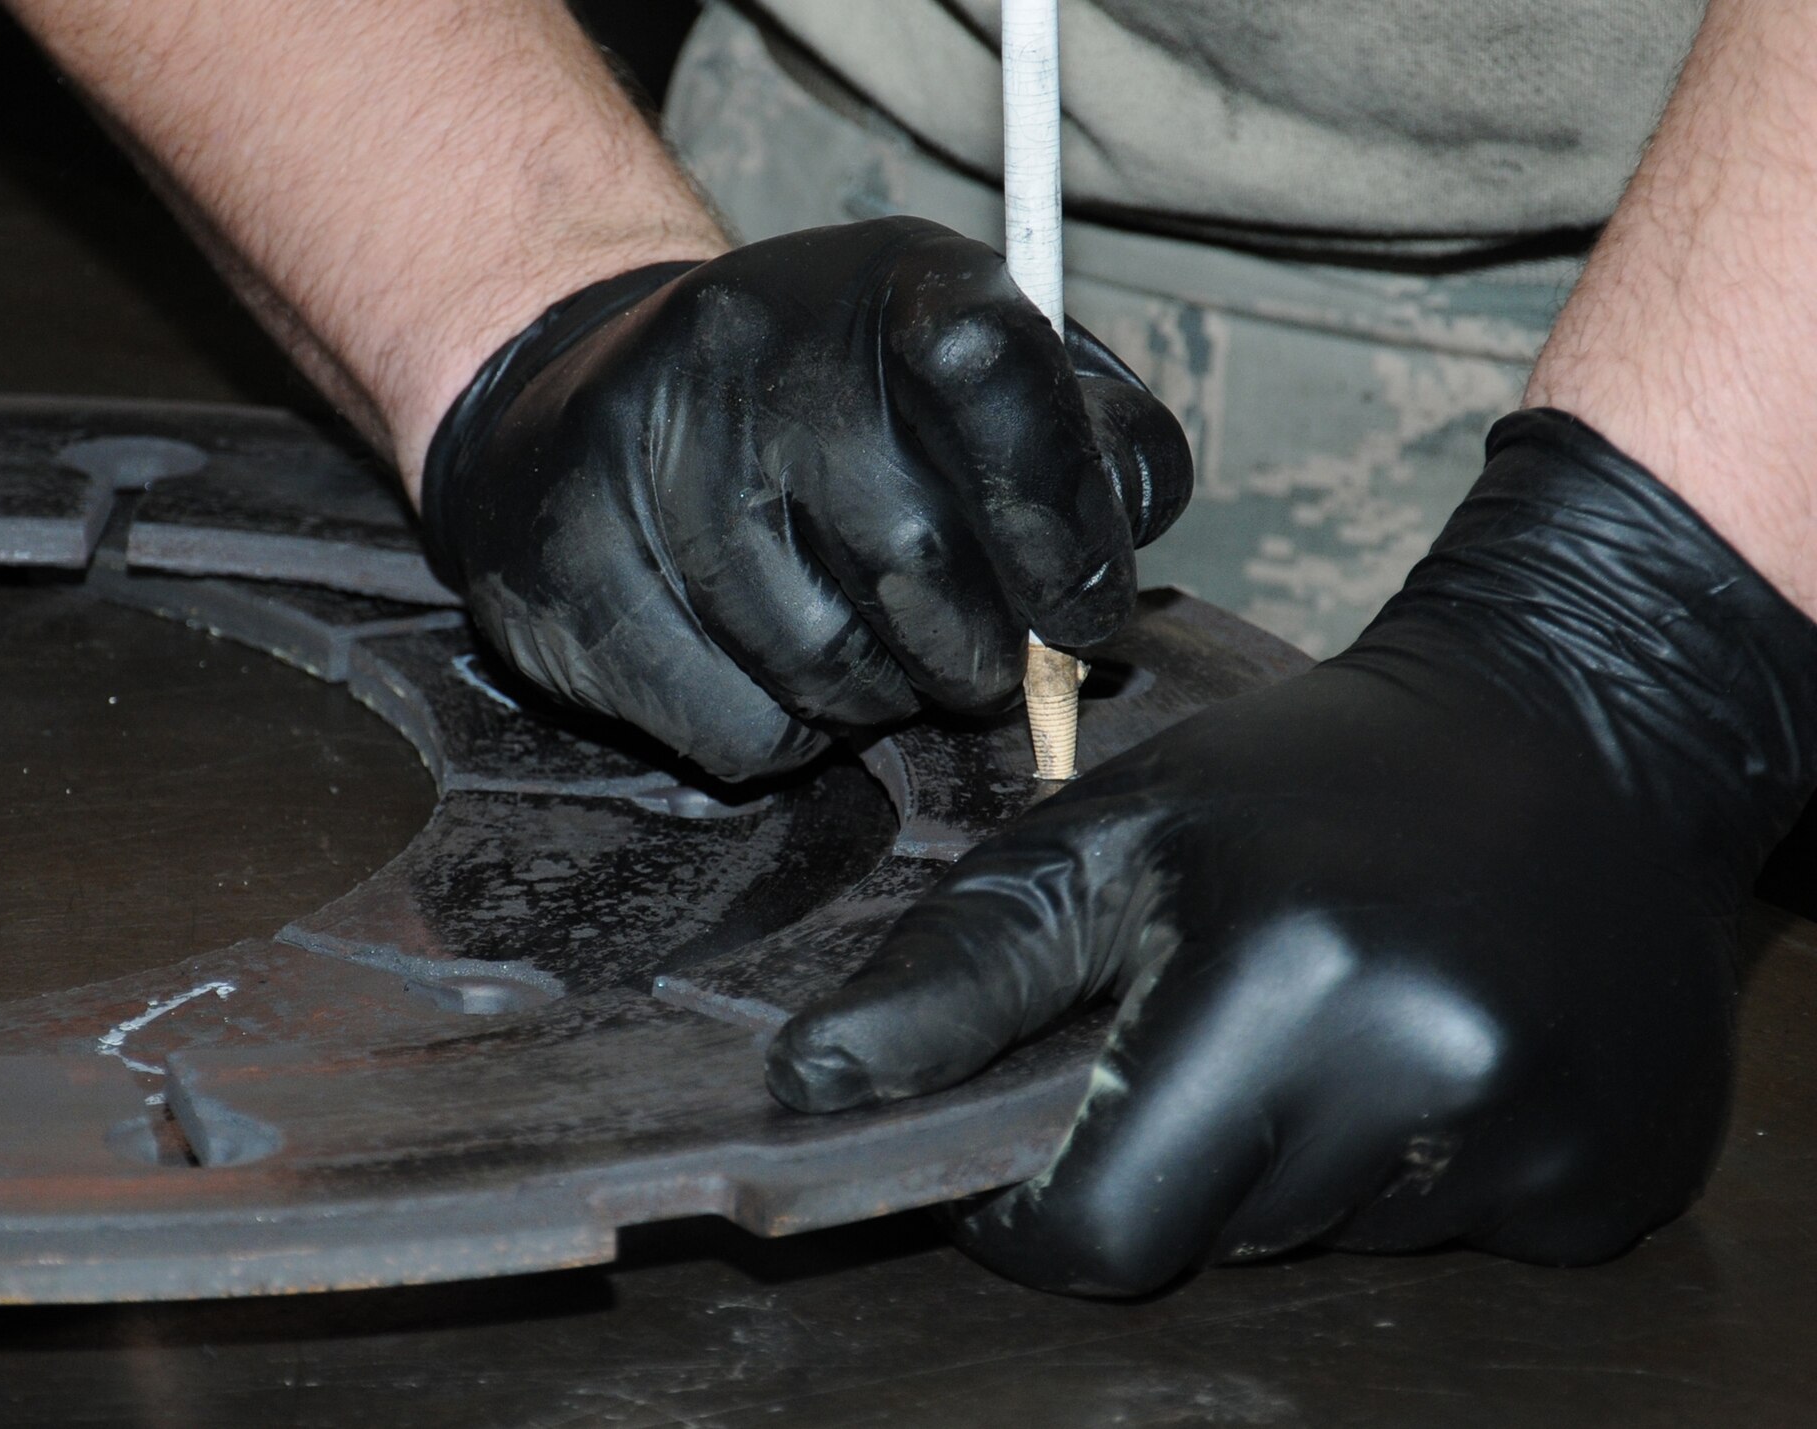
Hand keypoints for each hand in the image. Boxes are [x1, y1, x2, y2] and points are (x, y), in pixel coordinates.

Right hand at [420, 217, 1189, 780]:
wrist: (575, 408)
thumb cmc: (818, 405)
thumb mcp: (962, 368)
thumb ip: (1082, 436)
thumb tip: (1124, 534)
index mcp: (878, 279)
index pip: (998, 376)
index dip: (1062, 516)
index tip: (1083, 611)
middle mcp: (750, 347)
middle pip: (918, 563)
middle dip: (978, 656)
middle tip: (977, 661)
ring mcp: (648, 459)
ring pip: (830, 672)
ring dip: (881, 701)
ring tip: (864, 649)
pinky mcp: (573, 574)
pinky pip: (743, 733)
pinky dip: (788, 734)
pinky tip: (768, 667)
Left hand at [766, 409, 1816, 1295]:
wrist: (1569, 733)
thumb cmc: (1306, 774)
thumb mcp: (1111, 836)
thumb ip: (957, 973)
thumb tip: (811, 1089)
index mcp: (1285, 977)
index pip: (1102, 1232)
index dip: (1034, 1209)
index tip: (1031, 1144)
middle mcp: (1430, 1071)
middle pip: (1210, 1247)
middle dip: (1171, 1165)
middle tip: (1211, 1026)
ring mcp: (1540, 1136)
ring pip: (1318, 1244)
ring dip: (1288, 1164)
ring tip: (1334, 1020)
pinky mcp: (1618, 1185)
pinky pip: (1441, 1245)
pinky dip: (1401, 1179)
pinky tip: (1432, 1055)